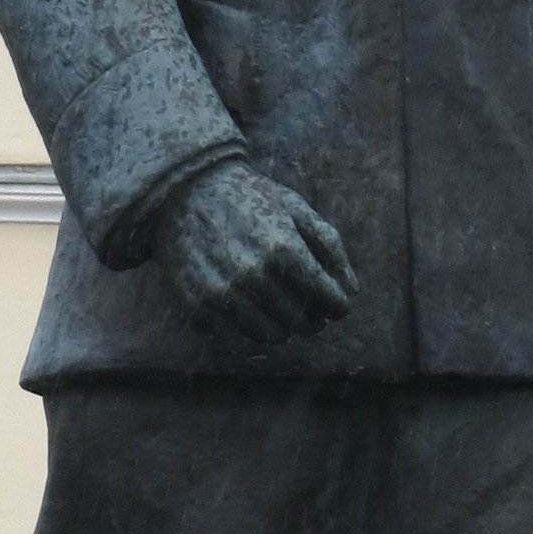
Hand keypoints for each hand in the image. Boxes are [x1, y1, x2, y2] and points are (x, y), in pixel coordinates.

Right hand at [152, 158, 355, 346]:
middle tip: (309, 308)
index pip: (328, 298)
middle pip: (303, 322)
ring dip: (283, 326)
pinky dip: (250, 330)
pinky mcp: (198, 308)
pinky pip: (238, 341)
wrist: (181, 192)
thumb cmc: (246, 197)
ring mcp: (223, 294)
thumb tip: (350, 291)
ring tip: (279, 308)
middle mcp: (254, 275)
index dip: (338, 305)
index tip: (336, 303)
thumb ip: (328, 244)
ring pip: (272, 336)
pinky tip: (251, 310)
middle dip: (313, 318)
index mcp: (284, 248)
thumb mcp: (294, 207)